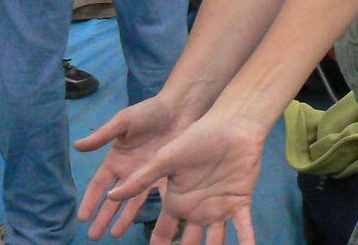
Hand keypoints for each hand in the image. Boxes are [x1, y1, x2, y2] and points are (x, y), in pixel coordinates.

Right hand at [76, 96, 186, 237]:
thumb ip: (102, 135)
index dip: (90, 200)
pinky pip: (157, 196)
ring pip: (132, 201)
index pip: (99, 184)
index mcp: (116, 159)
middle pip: (114, 198)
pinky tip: (146, 223)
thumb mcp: (124, 121)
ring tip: (114, 235)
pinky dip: (151, 209)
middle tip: (93, 236)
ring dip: (123, 218)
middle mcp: (130, 171)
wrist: (180, 108)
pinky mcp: (166, 175)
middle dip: (103, 216)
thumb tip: (77, 146)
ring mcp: (148, 174)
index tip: (82, 218)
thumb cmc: (150, 112)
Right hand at [104, 109, 265, 244]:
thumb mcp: (165, 158)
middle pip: (188, 242)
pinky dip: (247, 242)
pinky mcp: (241, 201)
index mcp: (177, 201)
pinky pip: (244, 227)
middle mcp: (197, 209)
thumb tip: (110, 195)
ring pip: (215, 241)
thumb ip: (140, 179)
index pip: (163, 232)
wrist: (232, 124)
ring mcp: (220, 207)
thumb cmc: (197, 137)